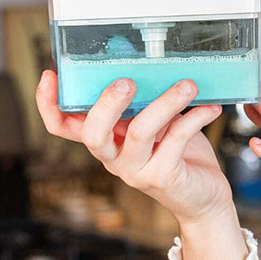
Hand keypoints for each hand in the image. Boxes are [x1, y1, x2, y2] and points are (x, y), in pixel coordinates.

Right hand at [34, 70, 231, 222]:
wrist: (204, 196)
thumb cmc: (179, 153)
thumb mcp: (158, 122)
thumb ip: (147, 101)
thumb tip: (150, 63)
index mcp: (107, 140)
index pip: (63, 127)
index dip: (49, 105)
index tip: (50, 75)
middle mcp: (114, 157)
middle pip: (94, 133)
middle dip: (107, 104)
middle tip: (127, 81)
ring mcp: (136, 170)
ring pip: (140, 132)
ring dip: (165, 103)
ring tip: (188, 86)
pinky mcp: (162, 177)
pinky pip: (176, 140)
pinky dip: (194, 118)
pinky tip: (211, 108)